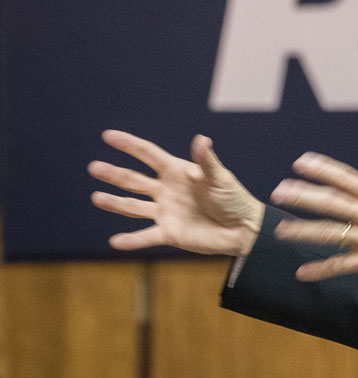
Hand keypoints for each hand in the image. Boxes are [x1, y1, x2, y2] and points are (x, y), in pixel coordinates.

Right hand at [89, 130, 264, 255]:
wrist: (242, 228)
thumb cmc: (233, 198)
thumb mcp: (220, 177)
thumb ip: (207, 161)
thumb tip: (201, 139)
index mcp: (177, 172)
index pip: (149, 155)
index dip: (129, 145)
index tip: (108, 135)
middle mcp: (166, 190)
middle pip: (134, 180)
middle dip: (114, 174)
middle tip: (94, 167)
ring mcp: (166, 212)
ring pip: (134, 207)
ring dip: (115, 203)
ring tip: (97, 198)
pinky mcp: (169, 233)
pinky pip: (146, 237)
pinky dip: (131, 241)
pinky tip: (115, 241)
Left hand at [271, 154, 357, 284]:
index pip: (345, 178)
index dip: (322, 169)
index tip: (300, 162)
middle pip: (331, 202)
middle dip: (303, 196)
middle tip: (279, 192)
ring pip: (329, 233)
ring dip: (303, 231)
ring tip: (281, 230)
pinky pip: (340, 266)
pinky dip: (320, 270)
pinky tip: (302, 273)